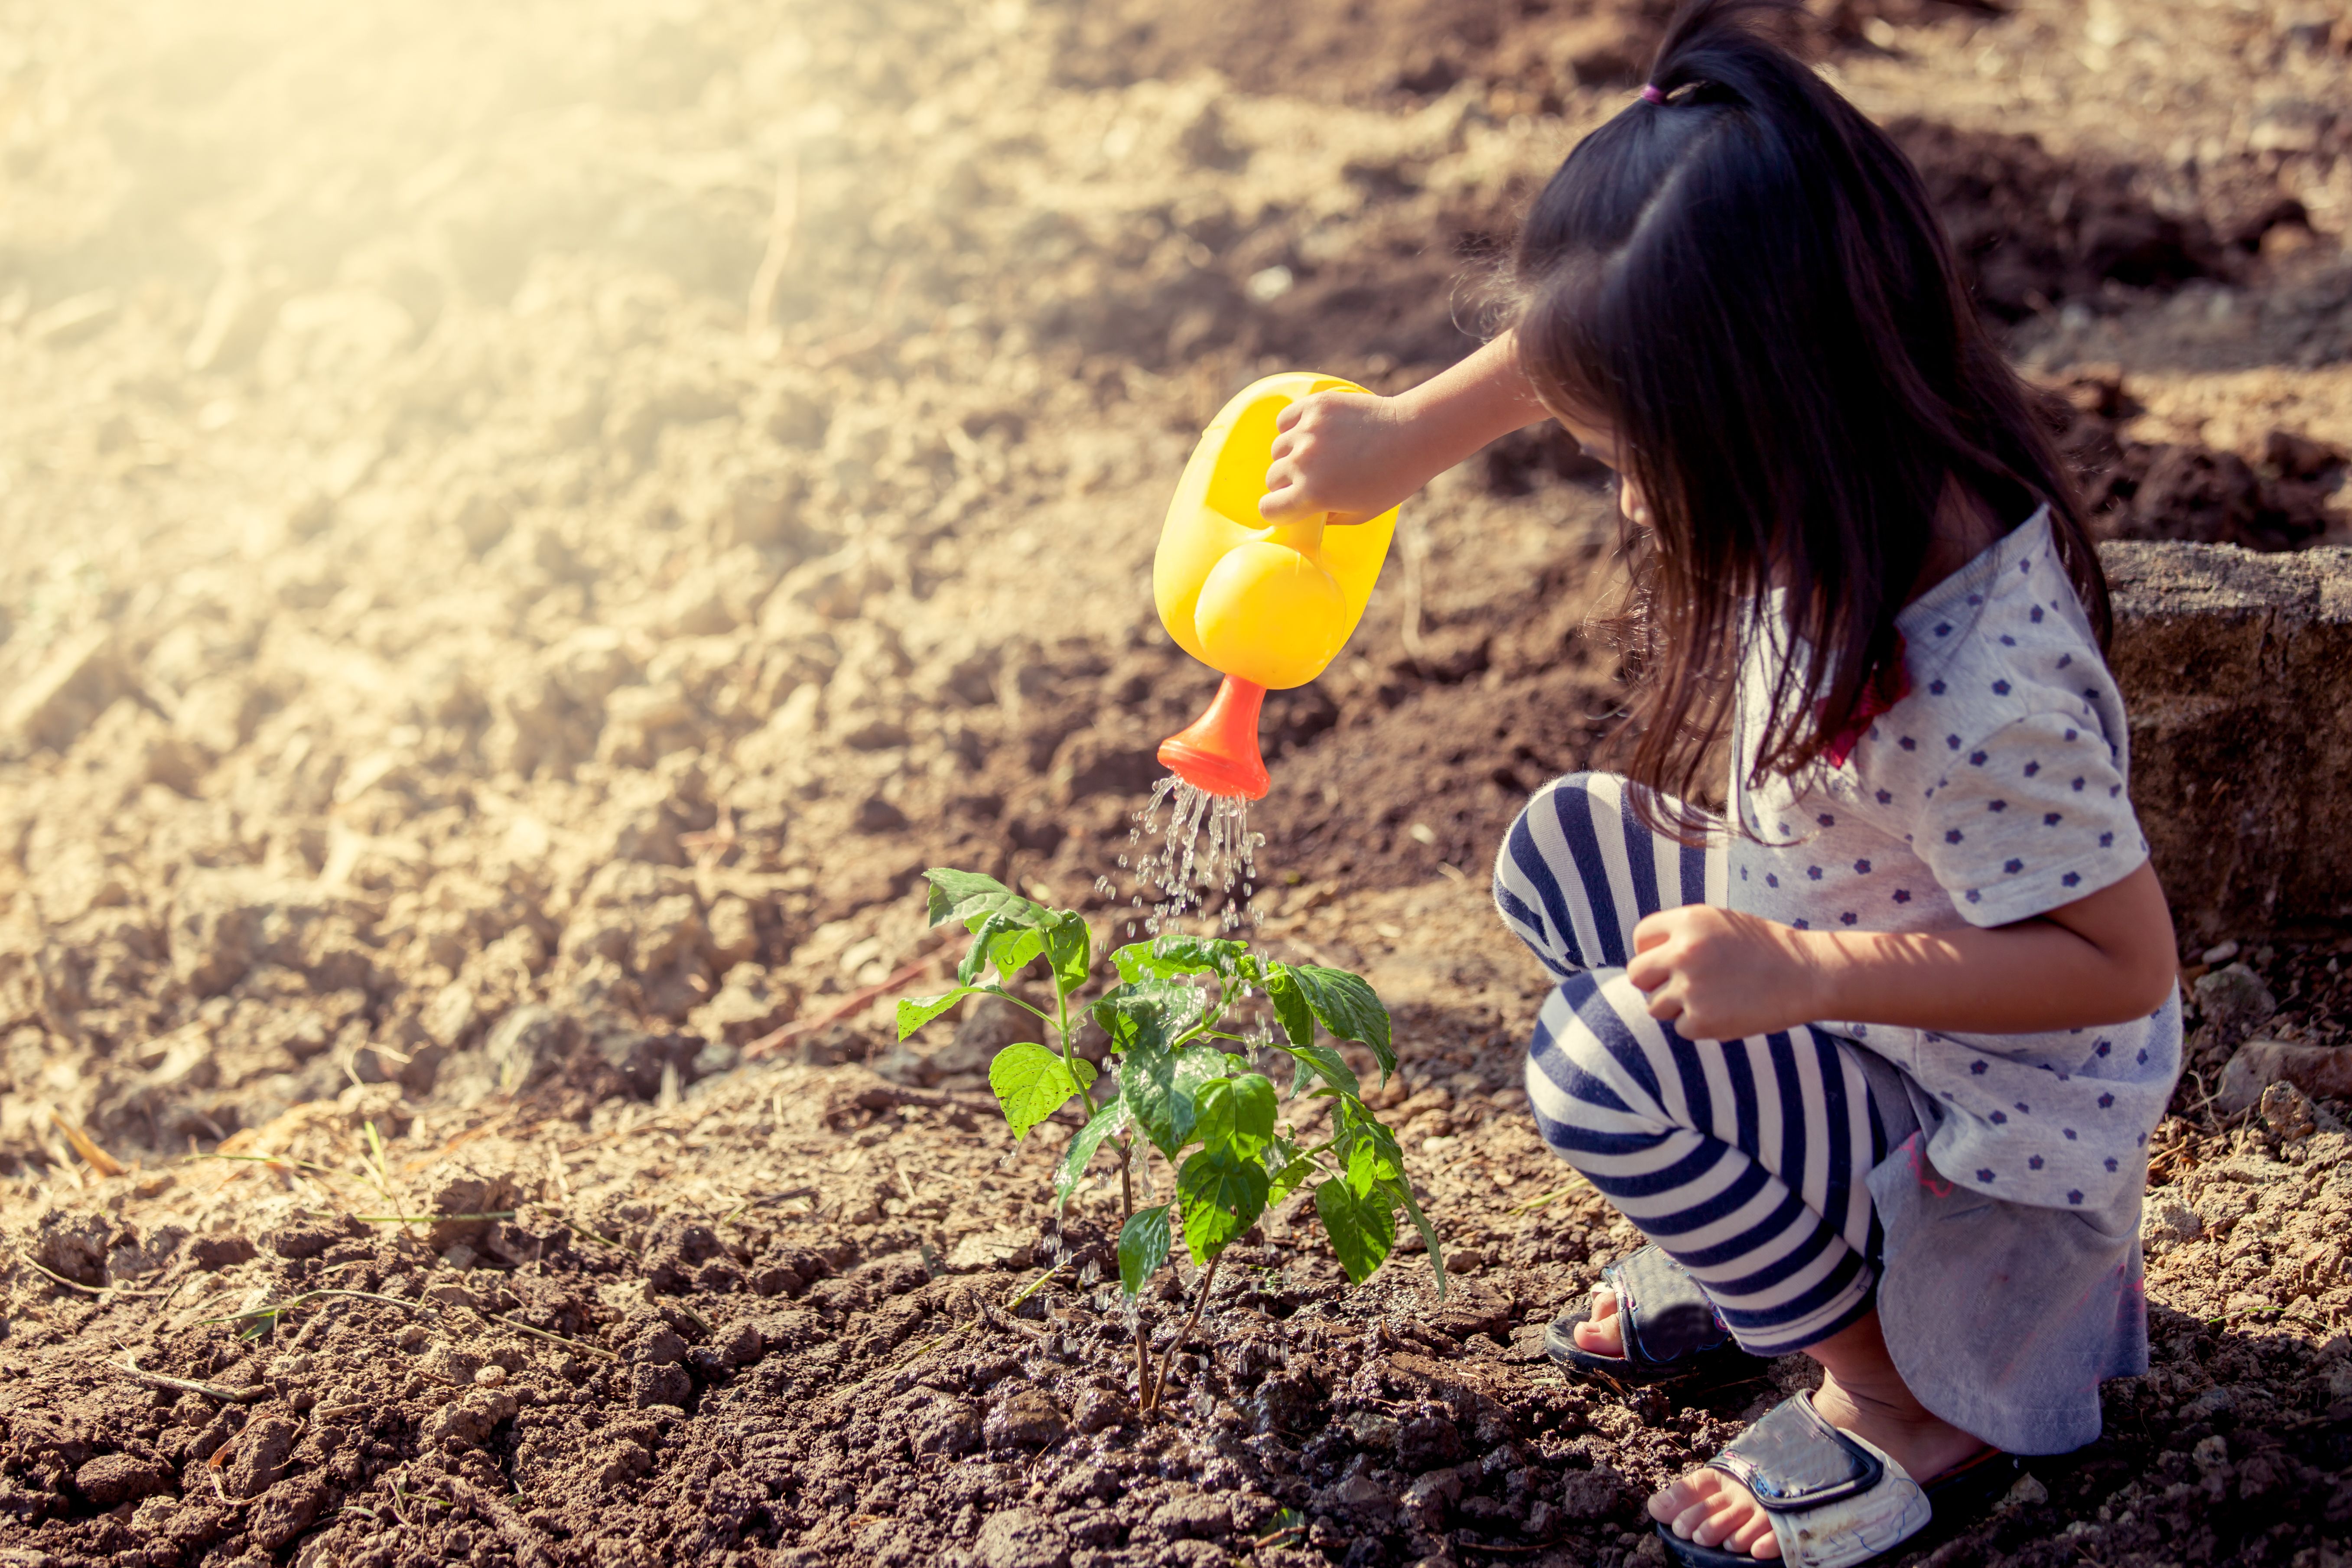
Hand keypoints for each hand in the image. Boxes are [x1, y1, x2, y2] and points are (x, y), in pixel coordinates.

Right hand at [1259, 392, 1431, 525]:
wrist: (1413, 434)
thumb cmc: (1392, 480)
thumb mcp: (1360, 514)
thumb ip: (1325, 516)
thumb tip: (1303, 514)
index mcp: (1313, 494)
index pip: (1268, 509)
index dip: (1278, 511)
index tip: (1289, 506)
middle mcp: (1304, 462)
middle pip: (1272, 479)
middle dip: (1287, 483)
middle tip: (1312, 479)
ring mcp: (1307, 431)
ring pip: (1277, 450)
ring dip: (1290, 455)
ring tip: (1317, 453)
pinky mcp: (1315, 406)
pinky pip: (1284, 421)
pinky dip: (1292, 427)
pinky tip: (1311, 432)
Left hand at [1625, 906, 1826, 1041]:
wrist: (1808, 976)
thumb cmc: (1765, 949)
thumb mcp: (1721, 925)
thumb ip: (1683, 936)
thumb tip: (1647, 958)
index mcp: (1688, 921)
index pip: (1641, 938)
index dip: (1651, 953)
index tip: (1667, 963)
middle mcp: (1684, 951)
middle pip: (1637, 974)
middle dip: (1653, 983)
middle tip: (1678, 987)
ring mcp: (1690, 987)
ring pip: (1654, 1006)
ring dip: (1676, 1007)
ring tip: (1711, 999)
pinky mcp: (1701, 1021)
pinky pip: (1681, 1028)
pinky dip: (1699, 1026)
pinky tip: (1727, 1013)